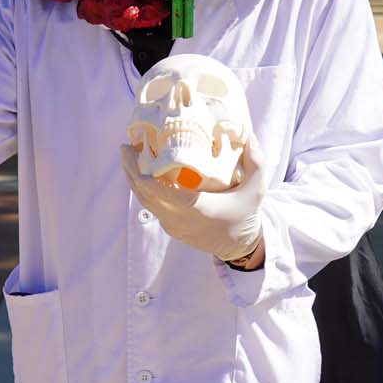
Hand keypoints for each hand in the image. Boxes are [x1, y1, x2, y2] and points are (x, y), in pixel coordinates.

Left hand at [119, 136, 265, 264]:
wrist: (238, 246)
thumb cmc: (246, 215)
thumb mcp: (256, 189)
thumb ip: (255, 162)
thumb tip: (249, 136)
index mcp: (199, 210)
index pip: (166, 196)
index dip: (146, 179)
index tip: (136, 157)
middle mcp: (181, 220)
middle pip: (146, 196)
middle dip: (131, 171)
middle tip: (126, 147)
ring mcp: (173, 225)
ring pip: (144, 202)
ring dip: (133, 179)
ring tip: (129, 154)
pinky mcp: (170, 227)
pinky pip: (150, 206)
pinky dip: (142, 189)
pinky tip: (140, 170)